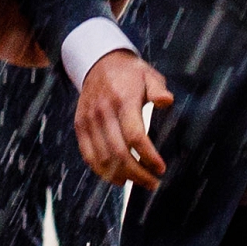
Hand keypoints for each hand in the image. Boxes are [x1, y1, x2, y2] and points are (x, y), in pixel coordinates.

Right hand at [73, 50, 171, 188]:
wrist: (99, 63)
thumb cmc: (130, 74)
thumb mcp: (149, 75)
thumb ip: (158, 89)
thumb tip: (166, 101)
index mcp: (123, 100)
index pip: (135, 136)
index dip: (148, 156)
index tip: (161, 169)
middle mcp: (103, 112)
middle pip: (119, 153)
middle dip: (137, 174)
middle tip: (153, 183)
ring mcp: (88, 120)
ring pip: (103, 159)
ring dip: (122, 176)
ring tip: (139, 182)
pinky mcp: (80, 126)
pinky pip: (88, 156)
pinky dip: (102, 171)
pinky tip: (118, 178)